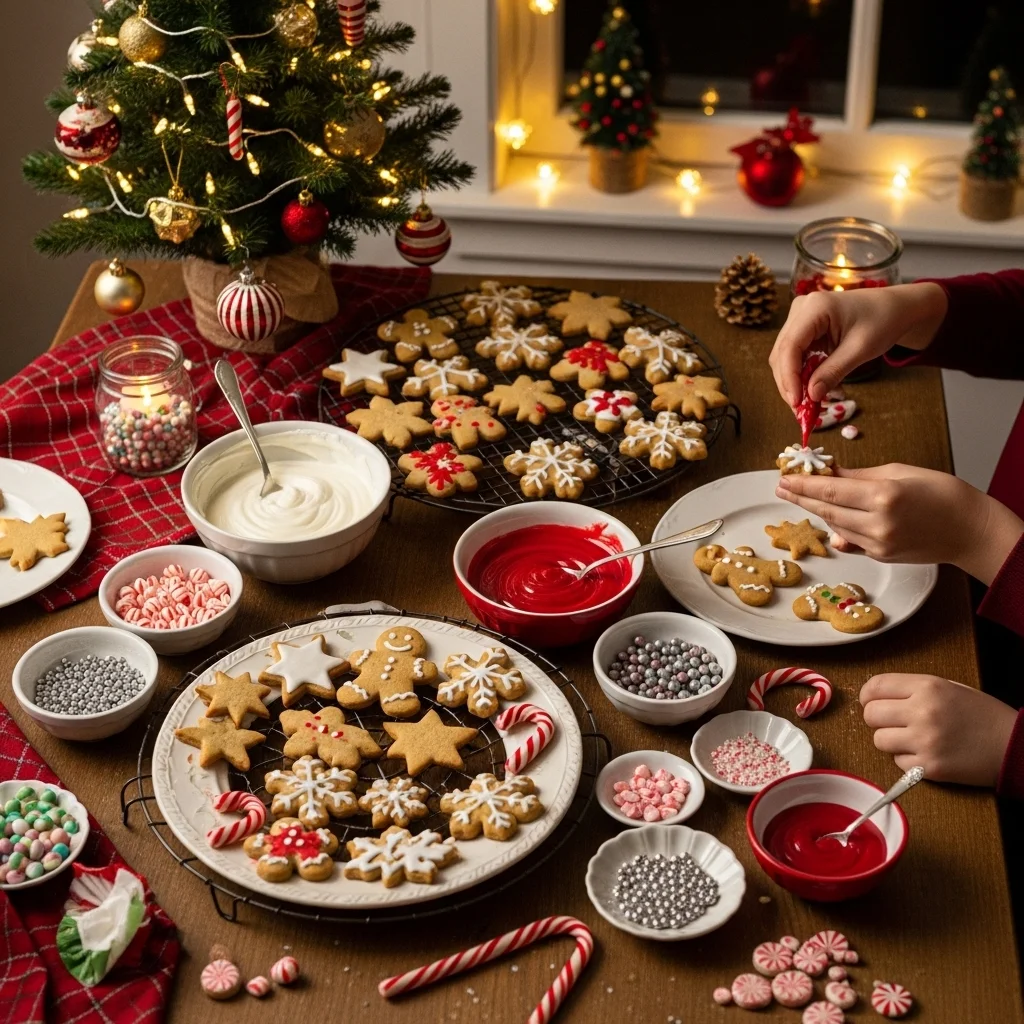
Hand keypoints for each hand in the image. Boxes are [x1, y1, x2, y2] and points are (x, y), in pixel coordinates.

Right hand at [769, 283, 947, 405]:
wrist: (893, 308)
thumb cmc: (882, 321)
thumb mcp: (860, 349)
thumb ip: (833, 372)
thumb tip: (811, 396)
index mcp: (815, 307)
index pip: (790, 346)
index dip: (789, 377)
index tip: (796, 402)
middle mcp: (800, 310)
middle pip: (782, 354)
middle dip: (790, 384)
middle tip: (802, 412)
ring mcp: (799, 319)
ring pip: (784, 358)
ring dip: (795, 383)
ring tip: (810, 404)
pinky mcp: (803, 330)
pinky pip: (795, 357)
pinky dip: (803, 376)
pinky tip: (816, 390)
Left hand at [775, 463, 1022, 584]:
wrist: (969, 529)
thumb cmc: (941, 493)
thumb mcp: (898, 472)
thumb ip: (859, 475)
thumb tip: (829, 472)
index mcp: (883, 496)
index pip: (830, 489)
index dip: (803, 484)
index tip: (784, 478)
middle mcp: (877, 523)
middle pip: (826, 510)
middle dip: (802, 498)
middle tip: (782, 488)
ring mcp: (878, 543)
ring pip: (835, 525)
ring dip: (821, 510)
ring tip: (807, 495)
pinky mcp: (880, 556)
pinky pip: (849, 539)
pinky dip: (839, 525)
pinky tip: (835, 514)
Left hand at [860, 674, 1017, 786]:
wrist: (1012, 745)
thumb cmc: (981, 714)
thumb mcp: (948, 688)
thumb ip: (912, 689)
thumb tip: (876, 695)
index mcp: (927, 687)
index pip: (875, 687)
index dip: (868, 696)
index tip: (871, 701)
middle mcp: (922, 711)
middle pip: (870, 715)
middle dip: (877, 719)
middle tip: (892, 722)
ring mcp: (925, 741)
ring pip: (879, 740)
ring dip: (890, 740)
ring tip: (911, 738)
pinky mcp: (928, 768)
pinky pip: (897, 762)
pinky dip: (906, 759)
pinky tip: (925, 753)